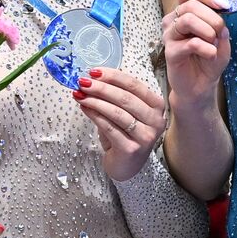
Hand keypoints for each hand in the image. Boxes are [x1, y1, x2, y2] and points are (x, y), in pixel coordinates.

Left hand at [75, 67, 167, 181]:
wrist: (126, 166)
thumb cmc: (125, 135)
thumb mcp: (126, 112)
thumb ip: (115, 96)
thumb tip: (92, 78)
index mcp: (157, 105)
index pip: (135, 85)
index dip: (114, 76)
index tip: (94, 71)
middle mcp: (156, 120)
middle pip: (126, 98)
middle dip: (101, 87)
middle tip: (83, 81)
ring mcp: (145, 136)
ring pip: (117, 112)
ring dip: (95, 101)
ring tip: (80, 94)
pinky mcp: (132, 149)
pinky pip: (109, 127)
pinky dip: (95, 115)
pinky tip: (84, 108)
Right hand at [162, 0, 230, 111]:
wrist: (200, 86)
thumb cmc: (209, 59)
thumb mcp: (222, 40)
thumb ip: (222, 26)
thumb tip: (222, 16)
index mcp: (186, 11)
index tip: (224, 5)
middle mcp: (174, 20)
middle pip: (191, 4)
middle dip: (212, 17)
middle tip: (221, 31)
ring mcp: (170, 35)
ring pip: (187, 19)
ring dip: (208, 30)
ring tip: (215, 42)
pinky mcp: (170, 52)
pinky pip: (190, 43)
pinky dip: (206, 48)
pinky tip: (211, 54)